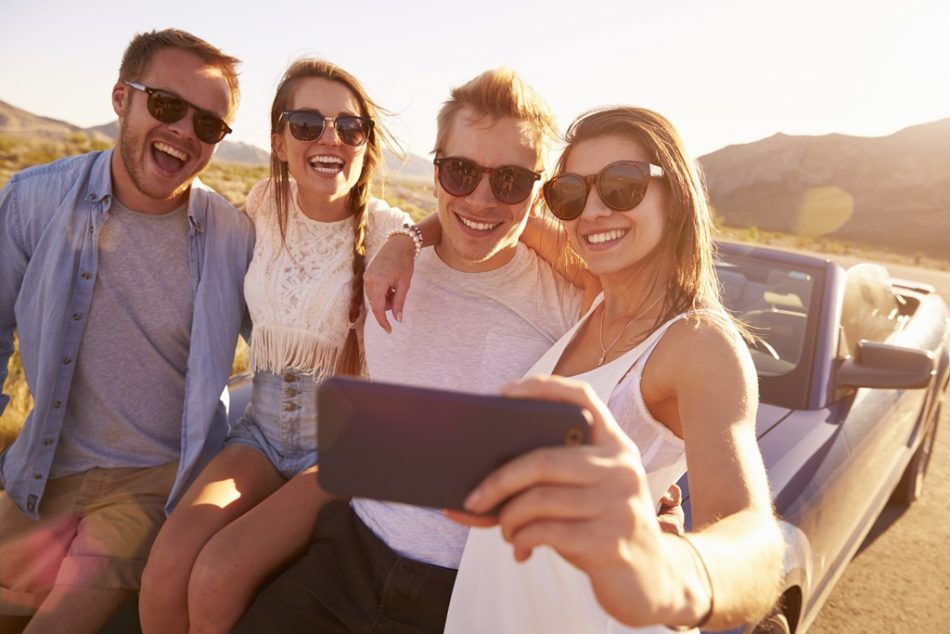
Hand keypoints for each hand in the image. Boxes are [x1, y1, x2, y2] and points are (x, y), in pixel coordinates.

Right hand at [364, 235, 415, 331]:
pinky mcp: (367, 274)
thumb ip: (399, 302)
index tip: (390, 331)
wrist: (398, 244)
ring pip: (375, 298)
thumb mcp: (404, 284)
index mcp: (378, 284)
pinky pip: (373, 290)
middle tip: (399, 295)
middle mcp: (368, 281)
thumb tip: (397, 319)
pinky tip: (390, 284)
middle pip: (376, 305)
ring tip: (395, 287)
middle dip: (387, 306)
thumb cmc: (404, 263)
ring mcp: (366, 277)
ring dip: (385, 299)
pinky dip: (382, 292)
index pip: (379, 309)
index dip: (384, 322)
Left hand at [447, 375, 686, 626]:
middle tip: (473, 499)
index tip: (503, 393)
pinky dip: (521, 539)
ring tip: (505, 529)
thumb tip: (478, 486)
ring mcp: (619, 505)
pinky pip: (545, 532)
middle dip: (497, 480)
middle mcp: (622, 469)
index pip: (582, 399)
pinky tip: (521, 548)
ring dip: (508, 518)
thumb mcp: (589, 496)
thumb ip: (552, 479)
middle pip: (543, 460)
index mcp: (616, 447)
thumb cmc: (602, 530)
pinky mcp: (609, 543)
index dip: (541, 389)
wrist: (653, 582)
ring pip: (539, 499)